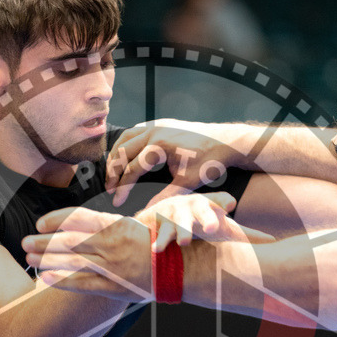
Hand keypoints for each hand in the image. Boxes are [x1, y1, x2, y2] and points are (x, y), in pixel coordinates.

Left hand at [22, 207, 151, 300]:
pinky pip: (83, 283)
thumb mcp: (131, 225)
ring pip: (73, 262)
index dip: (56, 220)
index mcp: (117, 225)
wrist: (178, 268)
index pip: (79, 218)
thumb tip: (74, 222)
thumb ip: (104, 225)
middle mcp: (112, 245)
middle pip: (70, 241)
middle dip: (44, 242)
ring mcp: (113, 267)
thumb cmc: (152, 244)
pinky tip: (45, 276)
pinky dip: (62, 280)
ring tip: (30, 259)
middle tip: (25, 241)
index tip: (40, 223)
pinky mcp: (113, 287)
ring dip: (47, 260)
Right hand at [106, 118, 251, 206]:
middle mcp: (154, 131)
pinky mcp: (161, 123)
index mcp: (159, 146)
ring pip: (125, 138)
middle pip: (122, 151)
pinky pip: (135, 131)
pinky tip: (124, 155)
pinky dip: (126, 143)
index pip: (132, 169)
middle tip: (110, 189)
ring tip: (112, 173)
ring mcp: (157, 124)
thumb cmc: (210, 162)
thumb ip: (165, 197)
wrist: (226, 142)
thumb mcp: (187, 183)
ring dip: (116, 155)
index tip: (116, 202)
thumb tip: (146, 212)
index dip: (122, 187)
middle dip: (113, 172)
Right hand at [135, 191, 274, 250]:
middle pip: (201, 210)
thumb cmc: (200, 224)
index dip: (224, 201)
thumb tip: (273, 241)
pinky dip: (159, 241)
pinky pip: (159, 233)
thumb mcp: (224, 228)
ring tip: (185, 242)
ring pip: (179, 222)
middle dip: (207, 218)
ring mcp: (174, 213)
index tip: (230, 205)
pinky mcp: (158, 223)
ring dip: (182, 231)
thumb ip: (246, 235)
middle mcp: (193, 206)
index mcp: (211, 205)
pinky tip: (158, 250)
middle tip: (213, 229)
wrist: (163, 217)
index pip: (219, 200)